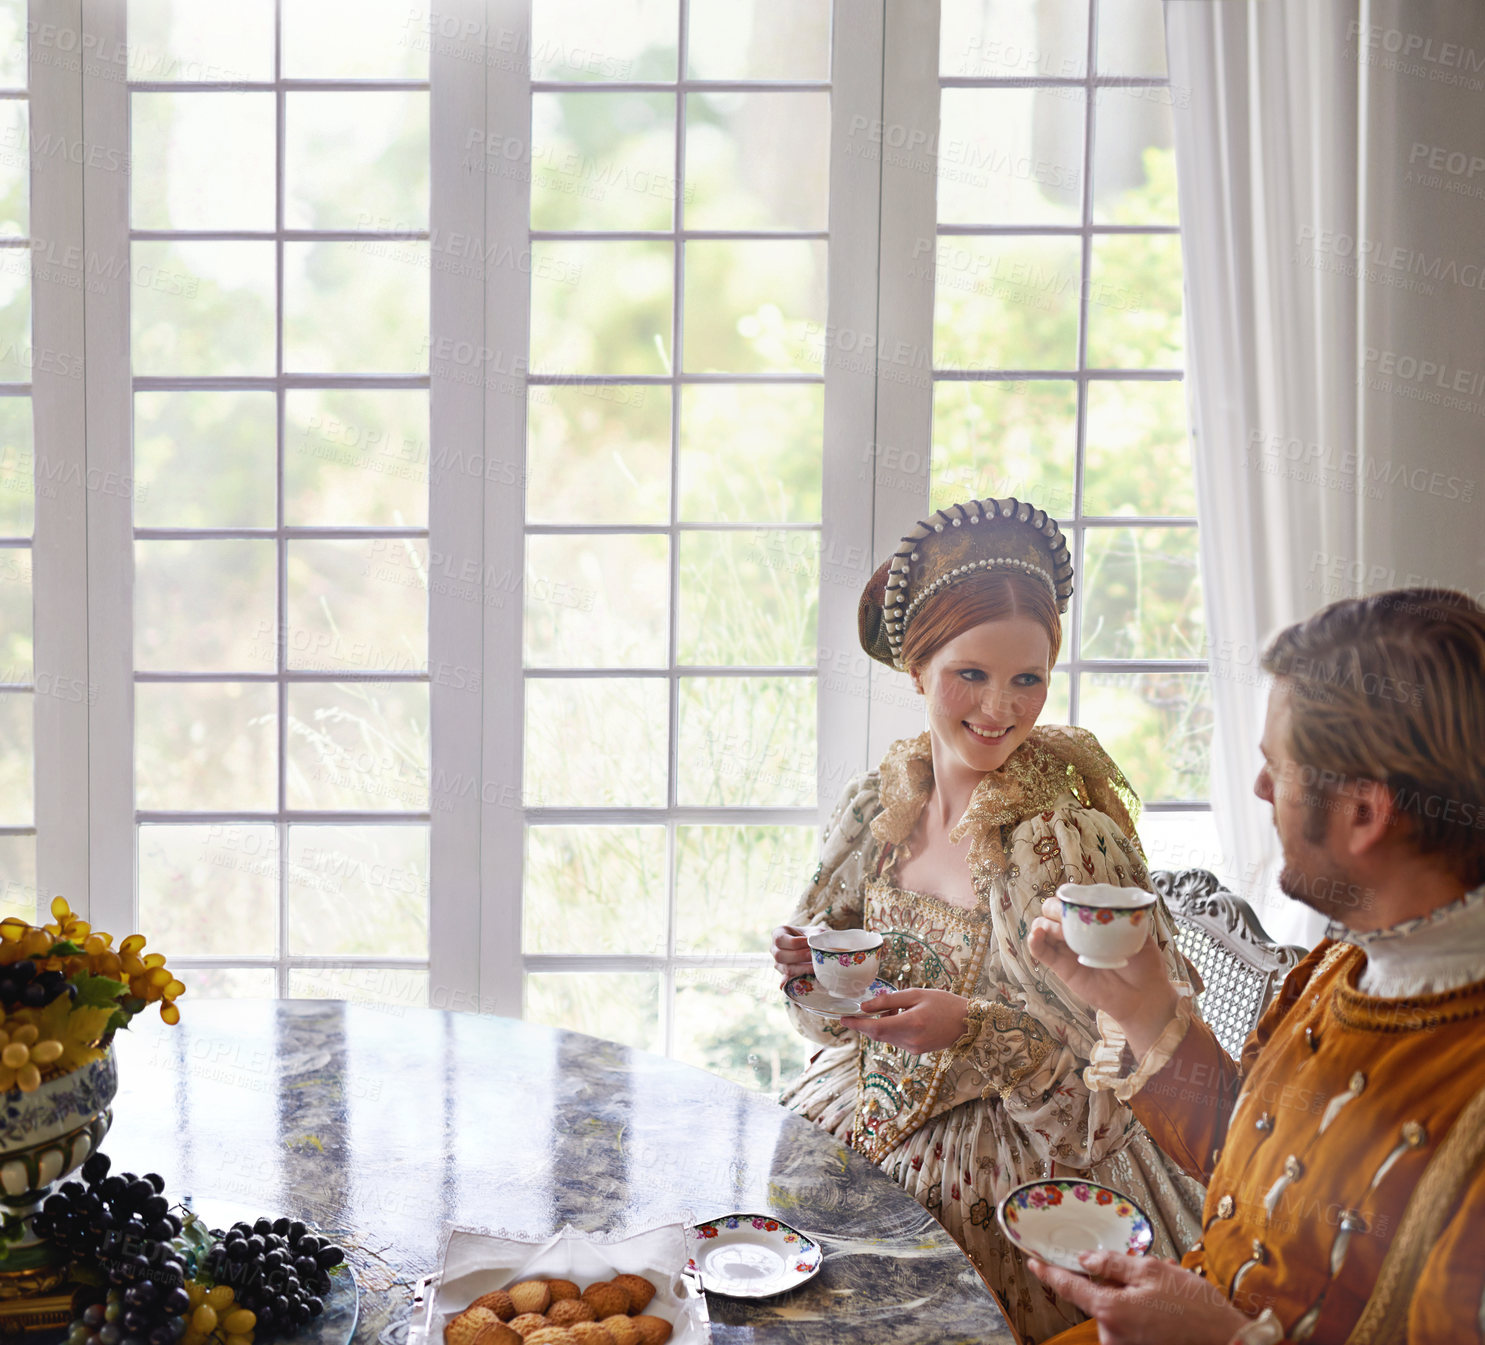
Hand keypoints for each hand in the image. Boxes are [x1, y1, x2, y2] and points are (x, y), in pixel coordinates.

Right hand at [772, 925, 814, 984]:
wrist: (816, 946)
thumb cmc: (814, 936)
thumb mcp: (815, 932)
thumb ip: (816, 937)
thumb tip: (816, 944)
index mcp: (778, 934)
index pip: (780, 939)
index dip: (795, 942)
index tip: (809, 942)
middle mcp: (775, 949)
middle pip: (780, 955)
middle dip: (798, 956)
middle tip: (813, 955)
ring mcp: (779, 963)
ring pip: (786, 968)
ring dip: (802, 968)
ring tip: (816, 966)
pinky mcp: (786, 975)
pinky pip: (789, 980)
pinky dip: (795, 980)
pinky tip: (799, 982)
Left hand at [841, 989, 967, 1052]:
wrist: (968, 1023)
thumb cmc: (944, 1003)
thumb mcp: (916, 995)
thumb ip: (888, 1001)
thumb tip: (864, 1006)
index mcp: (911, 1024)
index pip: (874, 1028)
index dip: (856, 1024)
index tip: (842, 1019)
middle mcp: (910, 1041)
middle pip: (877, 1035)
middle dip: (865, 1024)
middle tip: (858, 1011)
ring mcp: (913, 1049)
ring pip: (885, 1038)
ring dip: (880, 1025)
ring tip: (892, 1009)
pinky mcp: (916, 1051)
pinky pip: (895, 1040)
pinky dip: (891, 1029)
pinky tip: (900, 1017)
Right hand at [1027, 898, 1180, 1057]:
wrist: (1144, 996)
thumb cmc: (1144, 964)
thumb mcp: (1140, 934)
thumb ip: (1125, 919)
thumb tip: (1113, 906)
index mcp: (1093, 918)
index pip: (1072, 899)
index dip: (1068, 896)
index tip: (1076, 903)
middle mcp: (1077, 930)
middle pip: (1052, 909)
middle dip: (1054, 909)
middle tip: (1067, 921)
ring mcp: (1067, 947)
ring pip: (1042, 926)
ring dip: (1045, 924)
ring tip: (1060, 934)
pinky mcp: (1061, 966)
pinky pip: (1041, 952)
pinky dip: (1034, 942)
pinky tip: (1037, 937)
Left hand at [1027, 1250, 1251, 1344]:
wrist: (1229, 1344)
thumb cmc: (1194, 1308)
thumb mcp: (1153, 1271)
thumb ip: (1113, 1263)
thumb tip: (1085, 1258)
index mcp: (1110, 1310)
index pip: (1069, 1287)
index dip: (1049, 1273)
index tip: (1033, 1262)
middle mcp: (1112, 1335)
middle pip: (1098, 1300)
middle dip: (1117, 1284)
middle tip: (1149, 1274)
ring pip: (1117, 1313)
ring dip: (1134, 1299)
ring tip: (1168, 1293)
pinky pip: (1130, 1328)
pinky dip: (1142, 1313)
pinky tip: (1167, 1308)